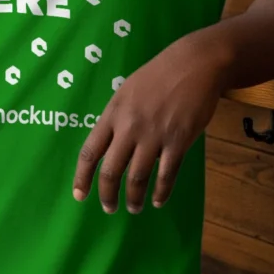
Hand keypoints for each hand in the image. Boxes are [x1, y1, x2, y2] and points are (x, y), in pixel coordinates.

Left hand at [72, 30, 226, 212]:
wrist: (194, 64)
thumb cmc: (159, 75)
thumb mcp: (127, 91)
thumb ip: (117, 118)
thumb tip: (112, 145)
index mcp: (113, 113)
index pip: (90, 151)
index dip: (82, 177)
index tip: (80, 195)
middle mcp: (129, 127)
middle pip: (111, 171)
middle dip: (108, 195)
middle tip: (109, 208)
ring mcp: (154, 135)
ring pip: (137, 177)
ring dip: (134, 198)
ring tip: (134, 207)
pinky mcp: (178, 141)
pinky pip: (166, 174)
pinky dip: (161, 192)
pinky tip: (158, 200)